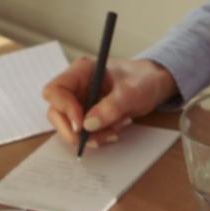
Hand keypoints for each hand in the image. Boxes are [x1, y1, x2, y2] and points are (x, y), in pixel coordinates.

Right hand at [41, 56, 177, 152]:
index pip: (55, 90)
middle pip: (56, 112)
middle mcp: (76, 86)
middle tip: (95, 139)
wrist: (153, 85)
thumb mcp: (132, 92)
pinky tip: (116, 129)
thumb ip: (112, 106)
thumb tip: (89, 124)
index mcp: (81, 71)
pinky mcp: (87, 115)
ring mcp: (80, 102)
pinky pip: (83, 132)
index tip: (81, 125)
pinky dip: (98, 136)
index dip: (64, 109)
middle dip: (75, 130)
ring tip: (116, 129)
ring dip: (91, 135)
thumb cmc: (143, 79)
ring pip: (70, 126)